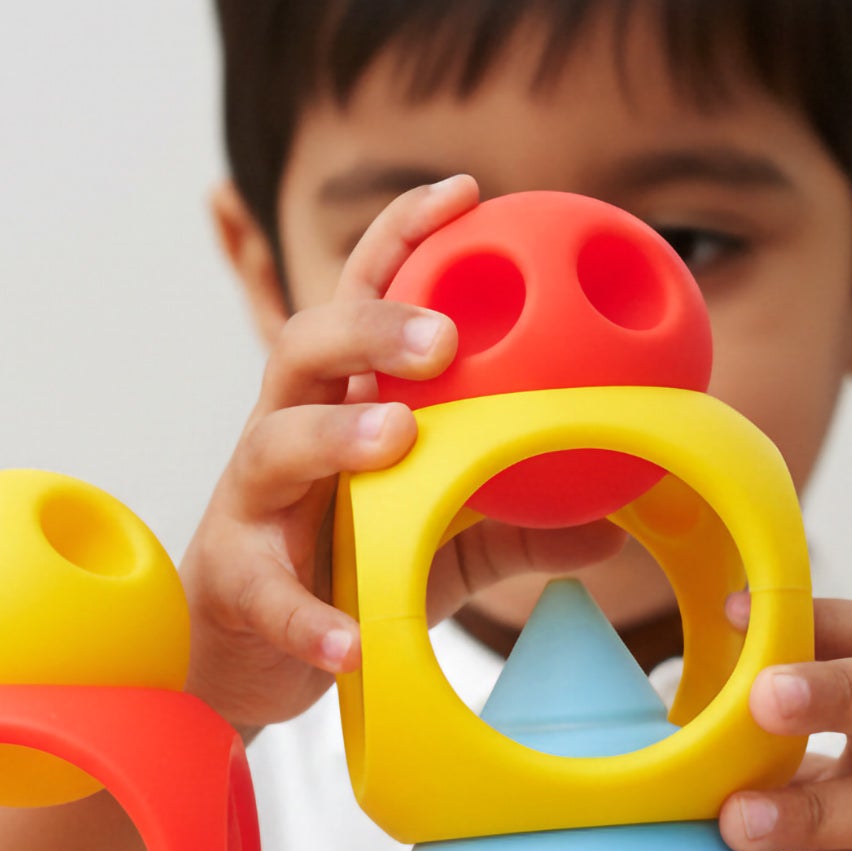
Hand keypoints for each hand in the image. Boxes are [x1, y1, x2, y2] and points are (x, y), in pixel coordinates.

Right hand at [181, 174, 621, 735]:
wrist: (244, 657)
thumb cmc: (341, 571)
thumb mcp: (438, 540)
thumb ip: (514, 525)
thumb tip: (615, 525)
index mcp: (335, 403)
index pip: (360, 296)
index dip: (404, 238)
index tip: (468, 193)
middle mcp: (283, 432)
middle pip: (304, 345)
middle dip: (370, 326)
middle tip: (443, 336)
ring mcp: (252, 504)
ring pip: (273, 446)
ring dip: (334, 438)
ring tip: (395, 439)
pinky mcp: (236, 580)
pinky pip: (272, 593)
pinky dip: (310, 616)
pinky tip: (351, 642)